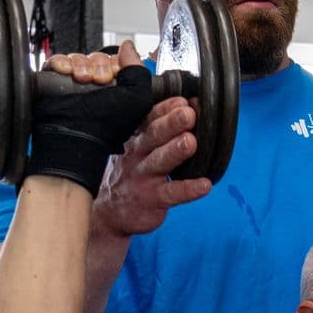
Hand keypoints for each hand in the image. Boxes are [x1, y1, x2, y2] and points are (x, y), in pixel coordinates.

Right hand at [23, 42, 155, 193]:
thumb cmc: (105, 125)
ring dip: (81, 64)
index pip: (116, 61)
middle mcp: (97, 86)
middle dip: (98, 65)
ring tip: (81, 79)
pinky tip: (65, 71)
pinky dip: (61, 62)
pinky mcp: (56, 82)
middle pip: (97, 57)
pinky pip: (58, 61)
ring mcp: (75, 84)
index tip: (114, 75)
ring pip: (78, 57)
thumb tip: (128, 47)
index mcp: (117, 90)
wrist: (75, 135)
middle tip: (98, 79)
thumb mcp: (137, 99)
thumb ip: (139, 71)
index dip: (116, 64)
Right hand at [94, 86, 213, 238]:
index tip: (183, 101)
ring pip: (160, 162)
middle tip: (188, 114)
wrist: (108, 212)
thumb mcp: (137, 148)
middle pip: (154, 136)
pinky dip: (188, 189)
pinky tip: (204, 185)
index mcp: (137, 138)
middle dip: (171, 123)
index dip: (166, 109)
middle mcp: (138, 155)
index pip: (150, 118)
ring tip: (191, 142)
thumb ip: (159, 128)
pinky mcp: (152, 200)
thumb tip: (189, 104)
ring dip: (176, 151)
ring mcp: (143, 178)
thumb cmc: (131, 173)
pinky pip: (171, 193)